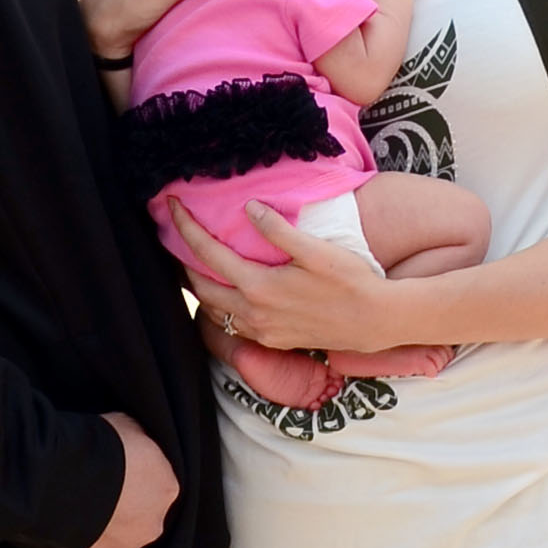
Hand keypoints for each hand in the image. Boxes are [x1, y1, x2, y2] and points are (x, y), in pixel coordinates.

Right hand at [66, 409, 179, 547]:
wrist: (61, 480)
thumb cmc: (97, 447)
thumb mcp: (127, 427)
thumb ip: (139, 442)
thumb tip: (135, 445)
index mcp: (167, 488)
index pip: (158, 483)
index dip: (135, 475)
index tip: (115, 470)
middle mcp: (153, 524)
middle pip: (141, 515)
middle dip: (123, 506)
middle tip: (96, 491)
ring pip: (118, 538)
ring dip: (104, 527)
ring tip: (77, 509)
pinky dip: (84, 542)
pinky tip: (66, 525)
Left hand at [171, 199, 407, 358]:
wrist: (374, 321)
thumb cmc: (350, 281)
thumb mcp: (316, 250)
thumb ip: (278, 230)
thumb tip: (249, 209)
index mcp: (259, 287)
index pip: (208, 254)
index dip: (187, 228)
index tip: (173, 207)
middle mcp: (253, 314)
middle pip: (200, 286)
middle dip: (182, 260)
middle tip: (176, 236)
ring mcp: (262, 331)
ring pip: (214, 309)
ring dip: (199, 285)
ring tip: (193, 262)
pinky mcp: (273, 340)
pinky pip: (232, 323)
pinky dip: (219, 305)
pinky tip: (226, 291)